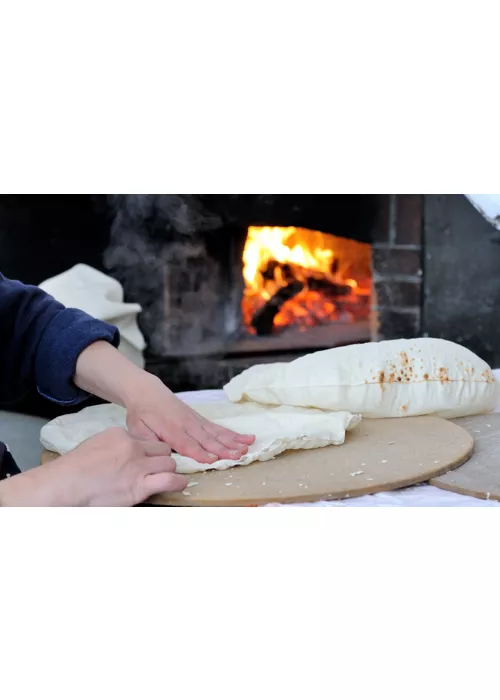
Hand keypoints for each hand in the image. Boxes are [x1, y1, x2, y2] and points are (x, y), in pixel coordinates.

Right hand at [0, 428, 186, 506]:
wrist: (65, 485)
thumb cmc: (74, 470)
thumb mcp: (96, 445)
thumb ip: (115, 446)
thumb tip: (124, 452)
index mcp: (120, 435)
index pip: (146, 440)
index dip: (148, 451)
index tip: (144, 460)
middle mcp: (132, 447)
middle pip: (162, 449)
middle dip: (161, 459)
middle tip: (155, 470)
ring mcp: (138, 466)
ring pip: (169, 463)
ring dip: (168, 471)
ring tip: (163, 478)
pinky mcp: (140, 486)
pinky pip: (170, 480)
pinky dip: (177, 483)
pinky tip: (177, 485)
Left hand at [126, 375, 254, 463]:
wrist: (147, 392)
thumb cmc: (142, 413)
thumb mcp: (137, 428)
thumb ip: (149, 442)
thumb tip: (162, 454)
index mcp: (170, 429)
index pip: (187, 444)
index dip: (199, 452)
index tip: (212, 460)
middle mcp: (187, 425)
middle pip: (207, 439)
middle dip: (223, 448)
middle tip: (238, 455)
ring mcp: (196, 421)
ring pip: (217, 433)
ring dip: (233, 441)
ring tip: (247, 447)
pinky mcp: (201, 419)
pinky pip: (218, 428)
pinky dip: (233, 434)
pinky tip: (246, 438)